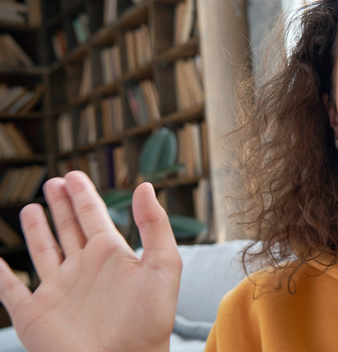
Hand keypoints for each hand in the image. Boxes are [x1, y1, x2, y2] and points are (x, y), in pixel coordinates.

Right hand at [0, 171, 181, 351]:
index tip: (74, 175)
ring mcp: (58, 291)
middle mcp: (83, 270)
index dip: (83, 195)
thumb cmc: (149, 320)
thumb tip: (145, 187)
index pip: (94, 217)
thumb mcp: (162, 265)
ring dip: (37, 230)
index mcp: (111, 256)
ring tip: (32, 207)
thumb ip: (154, 226)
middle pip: (69, 229)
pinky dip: (0, 275)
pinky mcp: (34, 314)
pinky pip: (11, 290)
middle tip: (55, 181)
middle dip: (62, 205)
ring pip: (43, 252)